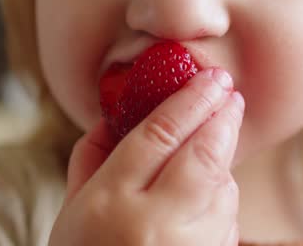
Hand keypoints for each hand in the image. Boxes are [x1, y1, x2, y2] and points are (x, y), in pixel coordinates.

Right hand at [49, 68, 244, 245]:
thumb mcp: (72, 209)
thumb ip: (89, 157)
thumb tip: (115, 112)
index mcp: (110, 202)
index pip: (158, 135)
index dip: (189, 100)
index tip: (210, 78)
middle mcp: (153, 224)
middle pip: (202, 155)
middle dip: (221, 118)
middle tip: (230, 93)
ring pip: (223, 188)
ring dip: (223, 163)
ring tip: (209, 151)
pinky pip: (228, 220)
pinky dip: (223, 201)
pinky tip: (205, 199)